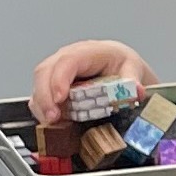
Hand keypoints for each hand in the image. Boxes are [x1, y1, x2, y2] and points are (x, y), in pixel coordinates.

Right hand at [31, 42, 155, 123]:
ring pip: (39, 83)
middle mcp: (68, 58)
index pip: (68, 60)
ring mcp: (58, 71)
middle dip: (45, 95)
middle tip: (53, 117)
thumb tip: (136, 90)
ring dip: (41, 105)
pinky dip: (43, 110)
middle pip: (46, 71)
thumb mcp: (133, 71)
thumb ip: (133, 81)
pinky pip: (40, 96)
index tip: (60, 98)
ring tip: (52, 123)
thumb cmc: (122, 66)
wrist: (120, 68)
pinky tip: (53, 122)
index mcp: (89, 52)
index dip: (60, 78)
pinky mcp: (53, 85)